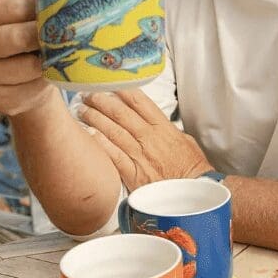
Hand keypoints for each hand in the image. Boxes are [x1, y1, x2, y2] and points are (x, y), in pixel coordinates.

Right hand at [0, 0, 55, 116]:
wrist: (25, 82)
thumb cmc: (30, 38)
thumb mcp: (30, 10)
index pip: (13, 5)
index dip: (40, 8)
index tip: (58, 13)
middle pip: (17, 37)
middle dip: (46, 37)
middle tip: (66, 38)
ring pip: (25, 67)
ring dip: (48, 64)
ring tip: (59, 58)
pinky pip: (24, 91)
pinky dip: (41, 86)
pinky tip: (45, 79)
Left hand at [78, 90, 213, 190]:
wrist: (196, 194)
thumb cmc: (192, 169)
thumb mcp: (186, 141)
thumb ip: (168, 130)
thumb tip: (156, 122)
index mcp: (163, 128)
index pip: (139, 102)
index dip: (121, 90)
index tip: (109, 83)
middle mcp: (150, 138)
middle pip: (121, 113)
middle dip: (101, 101)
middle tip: (87, 94)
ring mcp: (140, 155)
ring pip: (113, 131)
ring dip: (95, 119)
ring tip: (81, 110)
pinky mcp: (133, 174)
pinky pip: (113, 155)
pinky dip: (100, 144)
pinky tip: (88, 134)